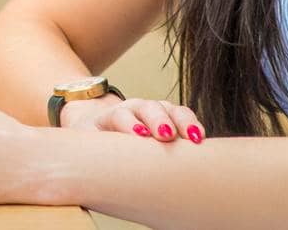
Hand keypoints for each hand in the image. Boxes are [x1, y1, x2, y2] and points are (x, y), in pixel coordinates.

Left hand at [61, 94, 205, 143]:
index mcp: (111, 116)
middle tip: (165, 135)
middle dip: (157, 120)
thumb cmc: (94, 142)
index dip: (128, 124)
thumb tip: (93, 179)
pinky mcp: (169, 116)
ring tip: (193, 137)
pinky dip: (193, 124)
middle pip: (147, 108)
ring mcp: (153, 110)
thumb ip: (90, 157)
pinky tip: (200, 137)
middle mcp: (134, 109)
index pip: (119, 116)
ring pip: (169, 109)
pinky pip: (183, 115)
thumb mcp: (86, 147)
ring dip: (181, 121)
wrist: (98, 124)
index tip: (138, 135)